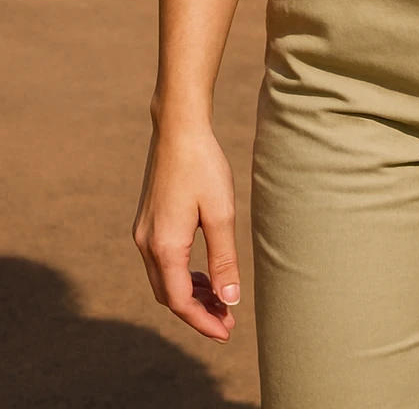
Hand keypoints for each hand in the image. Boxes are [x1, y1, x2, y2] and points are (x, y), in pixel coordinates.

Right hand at [133, 125, 239, 341]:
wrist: (178, 129)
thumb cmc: (203, 167)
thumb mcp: (221, 214)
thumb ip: (224, 259)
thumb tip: (230, 300)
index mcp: (164, 247)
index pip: (180, 302)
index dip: (203, 322)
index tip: (227, 333)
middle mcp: (146, 244)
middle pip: (168, 296)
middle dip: (197, 312)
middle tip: (228, 320)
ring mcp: (143, 232)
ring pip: (163, 280)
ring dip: (189, 294)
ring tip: (219, 300)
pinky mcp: (147, 221)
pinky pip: (160, 262)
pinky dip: (181, 275)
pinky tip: (202, 273)